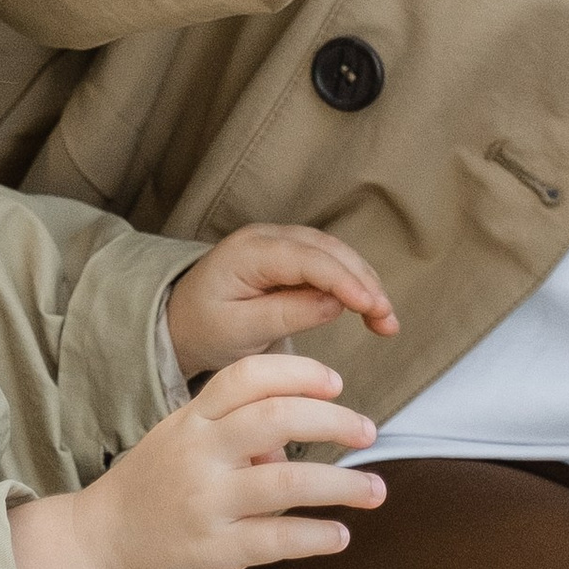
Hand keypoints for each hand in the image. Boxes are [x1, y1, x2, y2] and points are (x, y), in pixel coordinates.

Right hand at [8, 355, 383, 568]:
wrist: (92, 547)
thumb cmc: (145, 492)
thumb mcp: (179, 444)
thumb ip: (234, 433)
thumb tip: (292, 442)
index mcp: (191, 421)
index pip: (249, 375)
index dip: (301, 373)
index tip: (335, 384)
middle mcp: (199, 454)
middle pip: (278, 418)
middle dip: (335, 421)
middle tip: (367, 432)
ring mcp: (206, 503)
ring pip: (289, 481)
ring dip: (344, 485)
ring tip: (376, 491)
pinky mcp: (214, 551)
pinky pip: (279, 538)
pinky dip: (319, 536)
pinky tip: (340, 536)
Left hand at [167, 222, 398, 375]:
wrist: (181, 322)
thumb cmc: (203, 327)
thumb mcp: (240, 331)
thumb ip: (287, 315)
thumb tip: (335, 304)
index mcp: (248, 253)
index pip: (307, 259)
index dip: (345, 281)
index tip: (371, 307)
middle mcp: (266, 237)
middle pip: (328, 250)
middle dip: (364, 282)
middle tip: (387, 320)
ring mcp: (280, 242)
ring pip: (336, 253)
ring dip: (365, 283)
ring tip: (385, 320)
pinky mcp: (290, 256)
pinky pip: (329, 262)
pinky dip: (353, 283)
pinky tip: (370, 307)